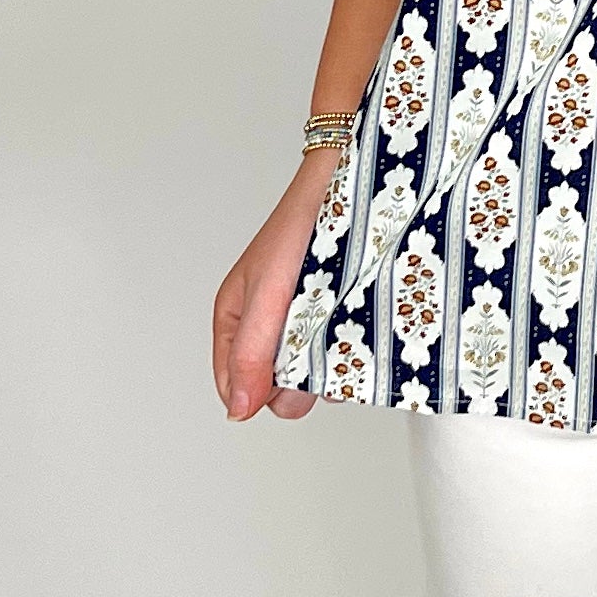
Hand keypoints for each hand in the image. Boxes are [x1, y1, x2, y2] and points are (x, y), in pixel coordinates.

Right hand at [212, 152, 339, 422]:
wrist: (350, 185)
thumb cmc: (298, 226)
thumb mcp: (267, 293)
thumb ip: (252, 352)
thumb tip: (238, 410)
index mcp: (236, 321)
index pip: (237, 388)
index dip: (262, 393)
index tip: (288, 378)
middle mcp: (267, 327)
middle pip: (279, 388)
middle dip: (301, 381)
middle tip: (318, 348)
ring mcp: (303, 321)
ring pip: (312, 372)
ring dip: (330, 363)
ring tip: (344, 330)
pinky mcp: (334, 314)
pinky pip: (339, 349)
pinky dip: (350, 347)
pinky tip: (361, 328)